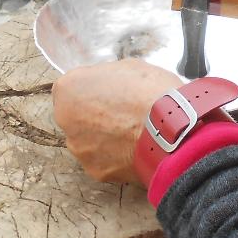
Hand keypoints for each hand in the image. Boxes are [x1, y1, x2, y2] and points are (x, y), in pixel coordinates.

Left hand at [52, 60, 183, 182]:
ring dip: (104, 136)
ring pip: (88, 140)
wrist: (172, 130)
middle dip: (94, 114)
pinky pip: (104, 159)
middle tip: (123, 112)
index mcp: (69, 88)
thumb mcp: (129, 66)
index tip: (112, 90)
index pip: (72, 86)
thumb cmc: (151, 91)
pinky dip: (116, 156)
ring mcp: (80, 149)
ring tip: (133, 132)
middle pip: (76, 115)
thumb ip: (107, 77)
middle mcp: (65, 120)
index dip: (94, 87)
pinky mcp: (96, 171)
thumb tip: (108, 85)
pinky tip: (136, 148)